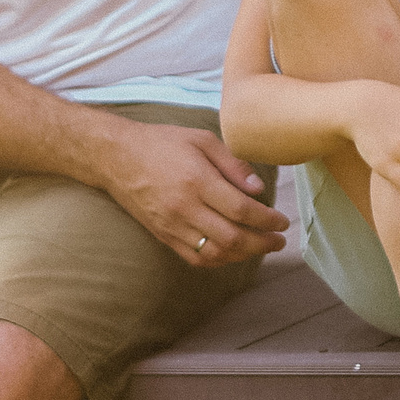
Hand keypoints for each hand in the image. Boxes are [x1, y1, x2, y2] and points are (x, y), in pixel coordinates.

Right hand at [97, 121, 288, 268]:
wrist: (116, 157)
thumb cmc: (162, 143)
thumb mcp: (202, 140)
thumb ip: (233, 164)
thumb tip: (259, 189)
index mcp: (197, 181)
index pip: (241, 210)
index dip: (267, 220)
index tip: (282, 221)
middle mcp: (184, 208)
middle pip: (231, 238)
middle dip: (262, 243)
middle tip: (279, 240)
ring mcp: (171, 225)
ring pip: (214, 253)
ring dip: (243, 255)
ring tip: (261, 246)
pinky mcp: (162, 235)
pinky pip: (194, 258)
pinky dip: (218, 260)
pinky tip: (233, 252)